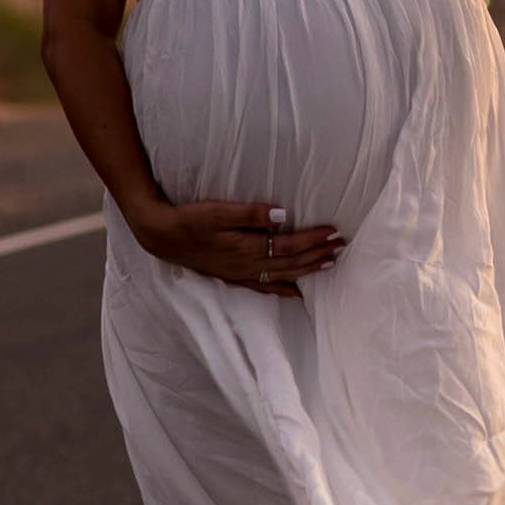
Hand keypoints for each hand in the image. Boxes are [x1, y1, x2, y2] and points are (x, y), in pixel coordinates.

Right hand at [134, 194, 346, 297]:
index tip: (334, 231)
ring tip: (330, 263)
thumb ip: (251, 214)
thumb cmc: (190, 220)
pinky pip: (265, 287)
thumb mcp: (218, 211)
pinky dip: (284, 290)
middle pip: (292, 262)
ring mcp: (241, 274)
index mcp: (247, 248)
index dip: (314, 239)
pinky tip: (297, 293)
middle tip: (342, 245)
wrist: (162, 237)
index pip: (290, 245)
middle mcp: (248, 265)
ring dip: (308, 269)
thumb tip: (283, 216)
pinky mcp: (234, 277)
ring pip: (283, 275)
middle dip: (318, 254)